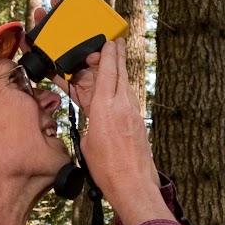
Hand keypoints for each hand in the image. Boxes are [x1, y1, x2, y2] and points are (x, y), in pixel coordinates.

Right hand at [71, 39, 170, 224]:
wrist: (133, 185)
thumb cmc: (108, 169)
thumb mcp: (87, 142)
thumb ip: (89, 121)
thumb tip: (92, 116)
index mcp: (105, 107)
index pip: (108, 70)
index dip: (108, 52)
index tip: (108, 39)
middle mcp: (122, 105)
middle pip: (119, 71)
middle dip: (115, 55)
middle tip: (113, 41)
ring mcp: (132, 113)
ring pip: (123, 85)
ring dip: (116, 73)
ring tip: (108, 66)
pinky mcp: (137, 123)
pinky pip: (125, 99)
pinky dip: (118, 91)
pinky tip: (111, 93)